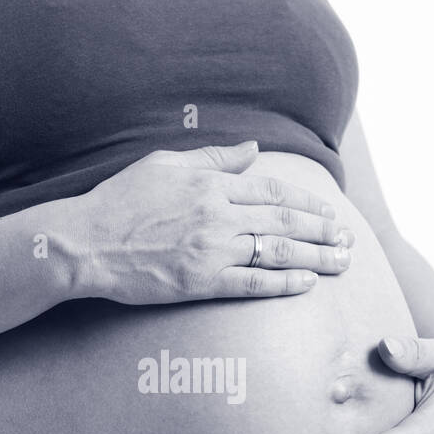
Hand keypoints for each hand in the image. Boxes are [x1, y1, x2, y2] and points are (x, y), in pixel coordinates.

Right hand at [75, 141, 354, 303]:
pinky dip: (283, 283)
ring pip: (276, 251)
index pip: (273, 191)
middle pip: (284, 221)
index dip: (307, 203)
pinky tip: (307, 283)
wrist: (85, 242)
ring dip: (315, 257)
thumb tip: (253, 149)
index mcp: (211, 184)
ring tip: (341, 262)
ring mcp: (211, 249)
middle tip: (349, 240)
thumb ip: (213, 158)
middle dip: (323, 230)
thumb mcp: (164, 164)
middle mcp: (217, 214)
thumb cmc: (120, 201)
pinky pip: (251, 283)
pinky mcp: (200, 282)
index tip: (330, 212)